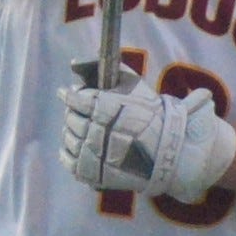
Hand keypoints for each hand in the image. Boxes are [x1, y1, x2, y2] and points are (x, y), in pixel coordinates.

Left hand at [60, 66, 235, 199]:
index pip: (74, 98)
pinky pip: (68, 159)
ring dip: (72, 131)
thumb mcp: (132, 83)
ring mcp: (90, 154)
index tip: (71, 92)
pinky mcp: (89, 172)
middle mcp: (93, 131)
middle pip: (70, 118)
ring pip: (68, 138)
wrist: (168, 151)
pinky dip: (69, 151)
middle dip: (75, 112)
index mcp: (102, 107)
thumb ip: (104, 68)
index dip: (71, 94)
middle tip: (83, 111)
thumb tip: (74, 63)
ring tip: (85, 129)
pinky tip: (80, 147)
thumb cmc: (152, 114)